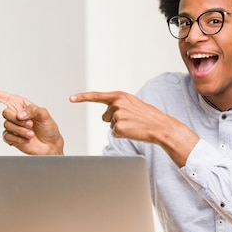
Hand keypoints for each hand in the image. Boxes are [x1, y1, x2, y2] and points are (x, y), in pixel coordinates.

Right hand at [0, 86, 63, 154]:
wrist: (50, 145)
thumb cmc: (48, 127)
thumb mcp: (44, 114)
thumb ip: (32, 110)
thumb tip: (19, 114)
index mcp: (19, 104)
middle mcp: (13, 114)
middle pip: (5, 113)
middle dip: (19, 120)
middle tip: (30, 124)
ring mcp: (11, 126)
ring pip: (7, 126)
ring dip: (21, 130)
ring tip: (31, 133)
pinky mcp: (11, 138)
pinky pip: (8, 136)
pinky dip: (18, 138)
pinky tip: (27, 139)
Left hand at [70, 90, 197, 166]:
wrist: (160, 126)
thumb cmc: (148, 116)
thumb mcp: (133, 104)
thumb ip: (118, 104)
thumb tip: (106, 115)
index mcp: (120, 96)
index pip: (97, 96)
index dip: (82, 97)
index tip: (71, 98)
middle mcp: (117, 104)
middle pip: (105, 117)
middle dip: (115, 120)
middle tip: (132, 120)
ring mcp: (117, 116)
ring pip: (111, 126)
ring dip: (120, 128)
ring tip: (134, 125)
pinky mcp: (119, 128)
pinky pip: (115, 134)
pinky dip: (123, 135)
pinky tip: (133, 131)